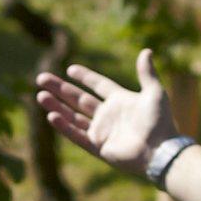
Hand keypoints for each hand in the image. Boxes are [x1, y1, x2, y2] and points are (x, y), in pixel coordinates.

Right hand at [36, 52, 171, 175]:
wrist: (160, 150)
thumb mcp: (154, 92)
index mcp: (120, 100)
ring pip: (73, 116)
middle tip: (42, 78)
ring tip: (40, 95)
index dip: (85, 77)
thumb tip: (147, 51)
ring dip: (57, 106)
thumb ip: (147, 73)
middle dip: (60, 89)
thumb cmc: (160, 122)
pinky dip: (64, 127)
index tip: (70, 69)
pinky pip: (77, 135)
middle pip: (79, 99)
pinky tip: (51, 116)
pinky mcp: (99, 147)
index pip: (98, 85)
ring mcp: (102, 132)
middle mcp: (108, 115)